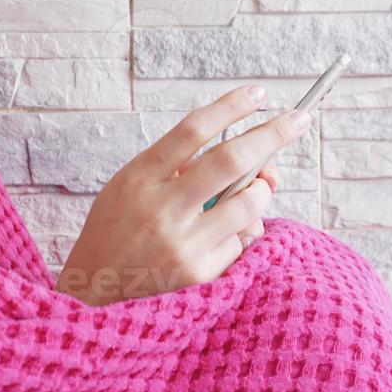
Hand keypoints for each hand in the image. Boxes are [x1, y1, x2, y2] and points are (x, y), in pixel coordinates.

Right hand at [55, 86, 310, 306]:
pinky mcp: (199, 275)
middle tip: (299, 119)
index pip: (192, 130)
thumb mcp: (128, 187)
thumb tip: (246, 157)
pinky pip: (239, 243)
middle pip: (230, 160)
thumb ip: (176, 168)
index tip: (258, 94)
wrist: (92, 298)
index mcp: (140, 177)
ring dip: (263, 190)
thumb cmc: (115, 234)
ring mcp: (182, 244)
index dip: (231, 106)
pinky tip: (218, 239)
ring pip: (249, 204)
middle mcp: (161, 208)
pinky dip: (238, 234)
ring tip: (257, 188)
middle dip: (273, 135)